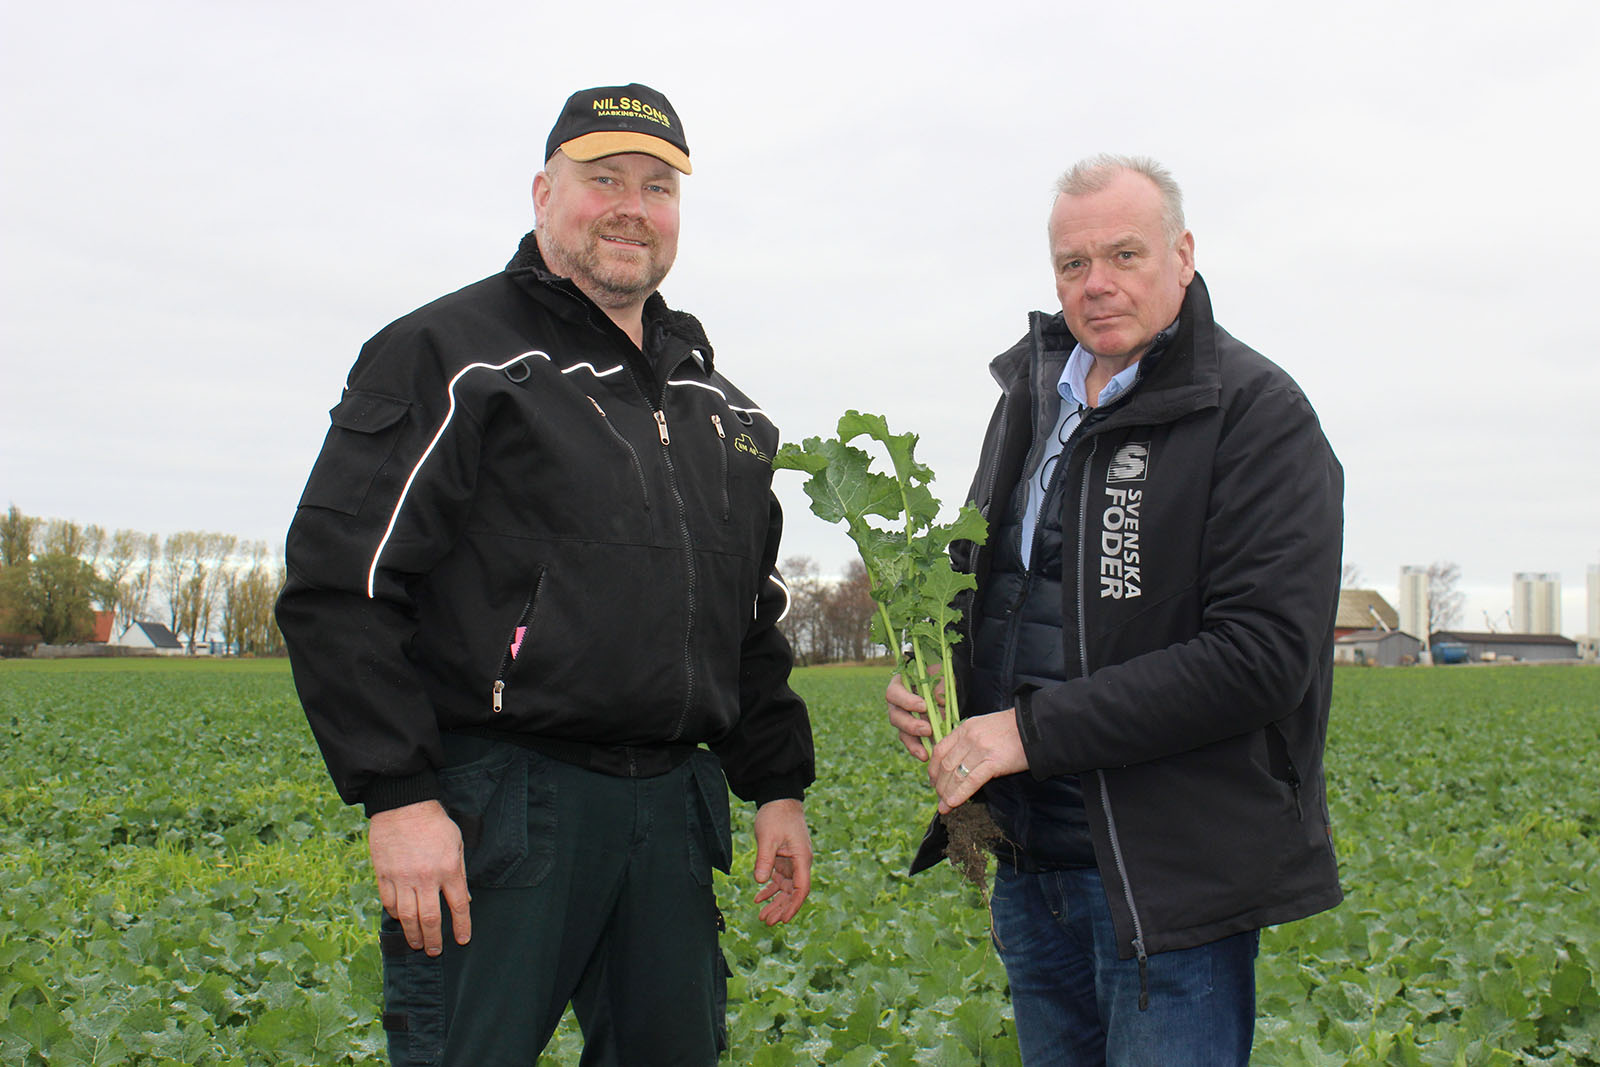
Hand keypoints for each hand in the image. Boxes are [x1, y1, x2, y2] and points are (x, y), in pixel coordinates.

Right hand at [368, 799, 471, 955]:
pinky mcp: (384, 874)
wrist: (404, 805)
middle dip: (434, 939)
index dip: (462, 926)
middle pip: (431, 918)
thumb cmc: (434, 823)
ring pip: (408, 916)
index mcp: (448, 869)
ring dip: (413, 934)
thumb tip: (464, 900)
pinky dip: (395, 915)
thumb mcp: (457, 844)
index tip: (463, 939)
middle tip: (434, 951)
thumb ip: (460, 873)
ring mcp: (403, 878)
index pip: (459, 906)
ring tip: (417, 944)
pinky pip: (389, 902)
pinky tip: (400, 920)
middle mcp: (426, 878)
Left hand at [751, 798, 811, 925]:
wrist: (779, 799)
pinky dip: (770, 890)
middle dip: (781, 908)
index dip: (793, 906)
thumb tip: (761, 881)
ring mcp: (792, 862)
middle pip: (793, 892)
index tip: (783, 919)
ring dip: (775, 902)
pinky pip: (778, 880)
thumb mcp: (768, 837)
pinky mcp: (783, 859)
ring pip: (786, 889)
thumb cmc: (777, 816)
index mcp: (801, 859)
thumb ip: (765, 859)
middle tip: (767, 922)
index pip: (801, 889)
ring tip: (762, 916)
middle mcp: (800, 863)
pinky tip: (759, 898)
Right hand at [885, 671, 943, 760]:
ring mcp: (904, 720)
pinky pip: (911, 743)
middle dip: (910, 725)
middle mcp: (897, 704)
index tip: (923, 706)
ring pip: (902, 732)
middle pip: (895, 717)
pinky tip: (926, 756)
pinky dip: (918, 750)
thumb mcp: (942, 675)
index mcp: (899, 686)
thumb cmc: (940, 678)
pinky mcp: (912, 732)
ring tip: (926, 750)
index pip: (894, 693)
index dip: (906, 701)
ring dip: (913, 742)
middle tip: (927, 729)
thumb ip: (940, 683)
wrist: (946, 689)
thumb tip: (937, 698)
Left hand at [929, 709, 1029, 813]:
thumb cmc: (1012, 730)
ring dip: (947, 793)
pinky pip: (971, 780)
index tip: (933, 781)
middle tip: (939, 798)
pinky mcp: (994, 761)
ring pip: (956, 774)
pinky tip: (953, 803)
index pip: (940, 750)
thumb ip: (968, 740)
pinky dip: (959, 794)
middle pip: (945, 765)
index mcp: (965, 728)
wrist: (1036, 727)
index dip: (933, 769)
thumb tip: (956, 761)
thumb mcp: (983, 727)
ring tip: (945, 806)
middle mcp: (969, 737)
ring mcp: (980, 749)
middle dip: (939, 785)